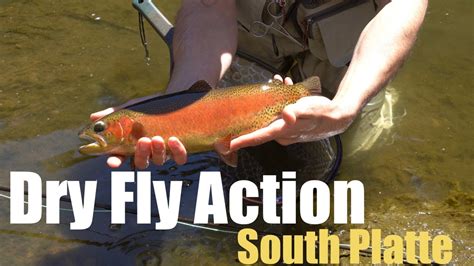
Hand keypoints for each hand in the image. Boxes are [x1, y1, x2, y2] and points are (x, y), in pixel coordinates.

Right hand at [90, 94, 187, 168]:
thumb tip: (94, 117)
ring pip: (159, 161)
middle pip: (141, 163)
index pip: (120, 158)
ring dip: (157, 151)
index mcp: (131, 147)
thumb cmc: (147, 108)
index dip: (116, 161)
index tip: (112, 162)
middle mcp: (147, 153)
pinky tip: (173, 139)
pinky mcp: (179, 151)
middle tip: (143, 140)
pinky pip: (179, 158)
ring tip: (156, 137)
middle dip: (141, 153)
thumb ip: (113, 114)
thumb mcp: (130, 109)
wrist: (173, 101)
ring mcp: (163, 153)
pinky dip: (177, 151)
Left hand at [230, 75, 355, 150]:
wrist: (339, 117)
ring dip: (268, 100)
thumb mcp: (312, 109)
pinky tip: (285, 86)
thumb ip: (299, 111)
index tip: (226, 144)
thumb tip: (286, 114)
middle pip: (259, 125)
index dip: (242, 141)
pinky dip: (278, 101)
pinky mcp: (290, 125)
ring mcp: (285, 130)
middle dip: (253, 110)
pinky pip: (278, 114)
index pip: (258, 137)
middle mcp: (281, 133)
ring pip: (269, 116)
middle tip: (249, 97)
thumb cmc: (325, 113)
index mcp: (283, 131)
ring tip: (276, 82)